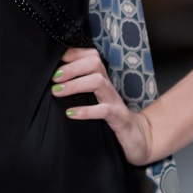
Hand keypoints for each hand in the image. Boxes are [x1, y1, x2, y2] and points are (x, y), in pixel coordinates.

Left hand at [50, 47, 155, 165]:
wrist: (138, 138)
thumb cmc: (111, 118)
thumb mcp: (96, 101)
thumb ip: (82, 91)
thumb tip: (56, 84)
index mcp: (102, 81)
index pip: (92, 57)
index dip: (75, 54)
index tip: (57, 58)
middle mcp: (109, 87)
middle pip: (94, 63)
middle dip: (72, 67)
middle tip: (54, 77)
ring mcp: (115, 101)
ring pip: (98, 81)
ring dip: (76, 84)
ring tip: (57, 91)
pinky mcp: (119, 117)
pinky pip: (103, 110)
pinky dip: (86, 110)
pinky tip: (70, 113)